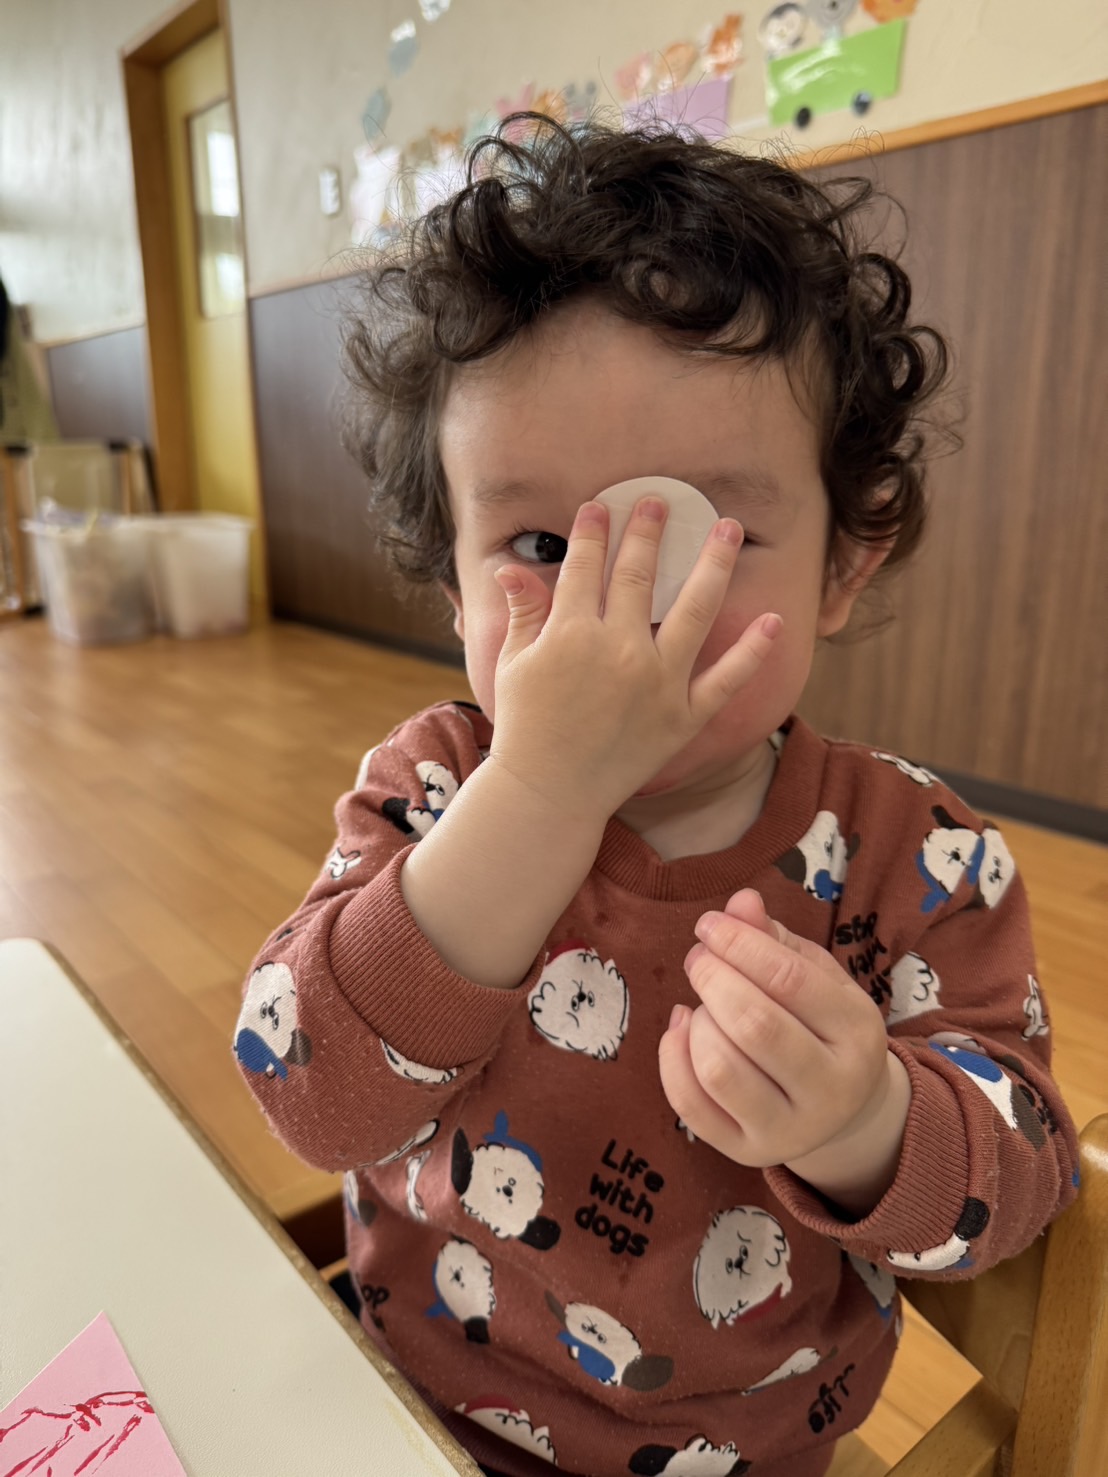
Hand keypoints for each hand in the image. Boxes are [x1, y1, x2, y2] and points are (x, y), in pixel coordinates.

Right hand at [489, 497, 780, 820]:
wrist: (550, 793)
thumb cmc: (527, 727)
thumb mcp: (514, 665)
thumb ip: (523, 613)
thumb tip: (509, 568)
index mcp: (572, 634)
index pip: (585, 567)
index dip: (593, 532)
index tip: (601, 507)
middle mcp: (620, 650)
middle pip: (638, 576)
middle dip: (648, 533)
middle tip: (661, 502)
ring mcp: (657, 682)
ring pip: (694, 610)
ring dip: (714, 564)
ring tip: (729, 528)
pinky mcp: (683, 716)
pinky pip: (726, 679)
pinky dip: (752, 651)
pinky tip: (774, 620)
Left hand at [659, 889, 910, 1213]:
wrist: (843, 1111)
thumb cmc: (819, 1025)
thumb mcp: (815, 976)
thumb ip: (775, 938)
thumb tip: (740, 901)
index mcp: (858, 1034)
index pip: (790, 979)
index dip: (739, 943)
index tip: (709, 924)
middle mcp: (831, 1090)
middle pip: (754, 1025)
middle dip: (713, 978)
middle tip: (698, 957)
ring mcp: (790, 1130)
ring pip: (719, 1068)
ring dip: (699, 1021)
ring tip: (704, 1004)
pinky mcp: (748, 1151)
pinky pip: (690, 1106)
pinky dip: (672, 1057)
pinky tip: (682, 1029)